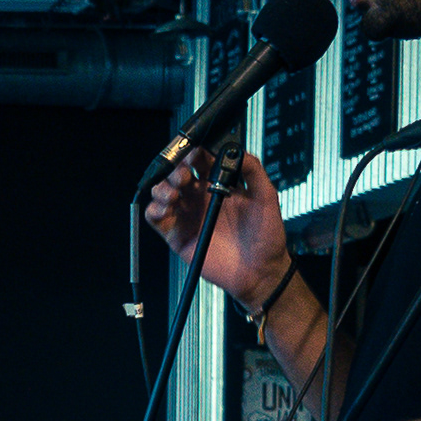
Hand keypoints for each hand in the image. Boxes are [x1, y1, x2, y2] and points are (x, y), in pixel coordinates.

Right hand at [143, 147, 291, 308]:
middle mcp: (200, 198)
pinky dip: (154, 209)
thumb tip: (236, 149)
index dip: (193, 153)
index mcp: (219, 185)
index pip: (199, 160)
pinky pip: (156, 218)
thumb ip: (253, 170)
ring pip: (162, 192)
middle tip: (184, 175)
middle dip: (175, 169)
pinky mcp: (177, 235)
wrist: (260, 271)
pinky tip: (164, 208)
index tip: (194, 152)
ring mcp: (187, 215)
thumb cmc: (267, 236)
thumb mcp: (266, 197)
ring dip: (162, 187)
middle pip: (177, 173)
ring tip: (174, 192)